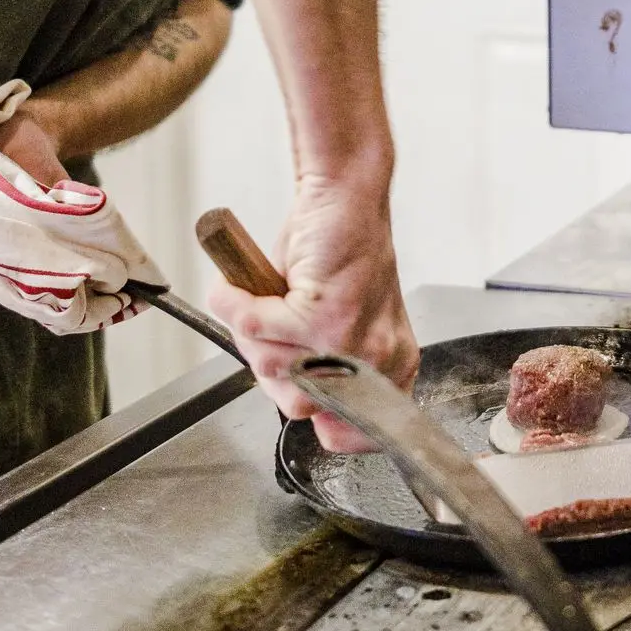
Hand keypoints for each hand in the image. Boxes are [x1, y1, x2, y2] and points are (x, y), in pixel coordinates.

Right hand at [206, 164, 417, 452]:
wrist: (346, 195)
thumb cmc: (338, 251)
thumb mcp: (341, 318)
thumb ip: (319, 363)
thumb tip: (289, 395)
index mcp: (391, 364)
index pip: (358, 435)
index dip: (324, 426)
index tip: (303, 403)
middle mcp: (379, 359)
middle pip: (298, 407)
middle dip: (268, 370)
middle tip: (266, 330)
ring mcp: (351, 341)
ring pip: (272, 370)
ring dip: (251, 333)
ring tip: (260, 299)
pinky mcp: (323, 316)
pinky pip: (259, 330)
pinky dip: (238, 306)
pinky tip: (244, 287)